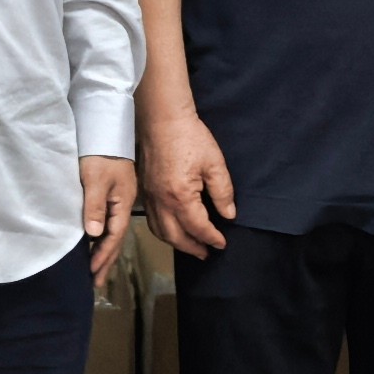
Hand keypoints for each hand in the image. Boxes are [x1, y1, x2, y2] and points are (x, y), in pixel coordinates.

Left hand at [81, 156, 137, 285]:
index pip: (113, 236)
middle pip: (115, 239)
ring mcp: (118, 200)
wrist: (106, 131)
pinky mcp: (112, 194)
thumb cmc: (100, 154)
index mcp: (122, 204)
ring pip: (112, 232)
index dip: (103, 255)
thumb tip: (94, 234)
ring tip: (96, 269)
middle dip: (106, 261)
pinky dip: (102, 237)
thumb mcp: (96, 179)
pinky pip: (108, 222)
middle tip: (97, 283)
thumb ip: (95, 205)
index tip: (93, 273)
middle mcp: (122, 205)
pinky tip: (96, 242)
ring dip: (104, 251)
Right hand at [139, 99, 235, 258]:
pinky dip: (162, 231)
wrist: (163, 119)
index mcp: (180, 196)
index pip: (198, 227)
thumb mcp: (214, 163)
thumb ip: (223, 192)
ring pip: (160, 231)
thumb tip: (228, 215)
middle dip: (192, 248)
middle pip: (175, 236)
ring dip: (176, 243)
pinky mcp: (144, 190)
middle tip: (206, 254)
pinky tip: (172, 229)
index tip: (222, 244)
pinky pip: (151, 219)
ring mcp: (150, 197)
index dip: (212, 238)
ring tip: (191, 246)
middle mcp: (162, 201)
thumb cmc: (190, 137)